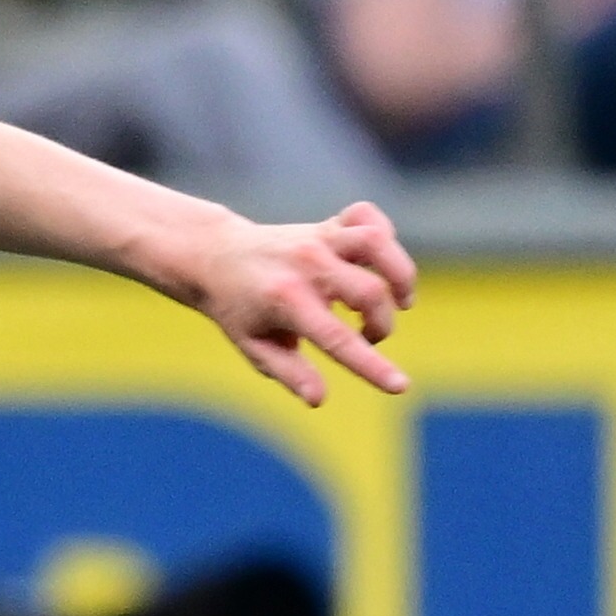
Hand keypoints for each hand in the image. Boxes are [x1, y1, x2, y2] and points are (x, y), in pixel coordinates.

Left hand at [172, 202, 414, 406]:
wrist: (215, 256)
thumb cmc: (238, 309)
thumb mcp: (255, 347)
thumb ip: (289, 373)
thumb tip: (319, 399)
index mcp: (286, 299)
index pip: (338, 338)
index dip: (372, 365)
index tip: (401, 387)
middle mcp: (306, 264)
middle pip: (370, 292)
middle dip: (381, 325)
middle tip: (366, 336)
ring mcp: (318, 238)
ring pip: (376, 242)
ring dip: (399, 274)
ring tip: (398, 300)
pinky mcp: (327, 224)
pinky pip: (366, 217)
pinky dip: (384, 237)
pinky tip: (380, 264)